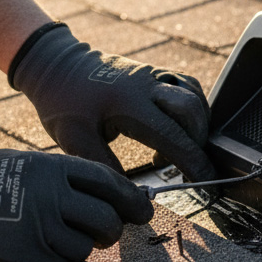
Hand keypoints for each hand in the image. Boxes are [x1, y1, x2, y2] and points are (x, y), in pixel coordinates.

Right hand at [0, 150, 153, 261]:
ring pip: (85, 249)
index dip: (131, 198)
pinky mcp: (27, 261)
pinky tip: (29, 250)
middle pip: (107, 221)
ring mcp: (40, 231)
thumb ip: (67, 178)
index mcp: (54, 170)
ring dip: (77, 248)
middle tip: (104, 232)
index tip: (142, 209)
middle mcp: (52, 199)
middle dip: (111, 230)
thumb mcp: (27, 164)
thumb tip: (116, 195)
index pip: (110, 183)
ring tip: (51, 238)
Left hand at [10, 24, 214, 180]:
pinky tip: (182, 126)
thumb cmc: (63, 102)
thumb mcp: (74, 139)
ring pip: (195, 96)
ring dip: (198, 125)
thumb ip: (105, 166)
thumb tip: (131, 196)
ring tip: (181, 149)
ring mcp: (153, 75)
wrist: (56, 65)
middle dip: (199, 142)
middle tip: (190, 167)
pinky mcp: (155, 72)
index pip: (173, 135)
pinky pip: (188, 86)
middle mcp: (147, 85)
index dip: (193, 161)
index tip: (205, 182)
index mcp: (128, 104)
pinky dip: (194, 107)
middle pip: (192, 110)